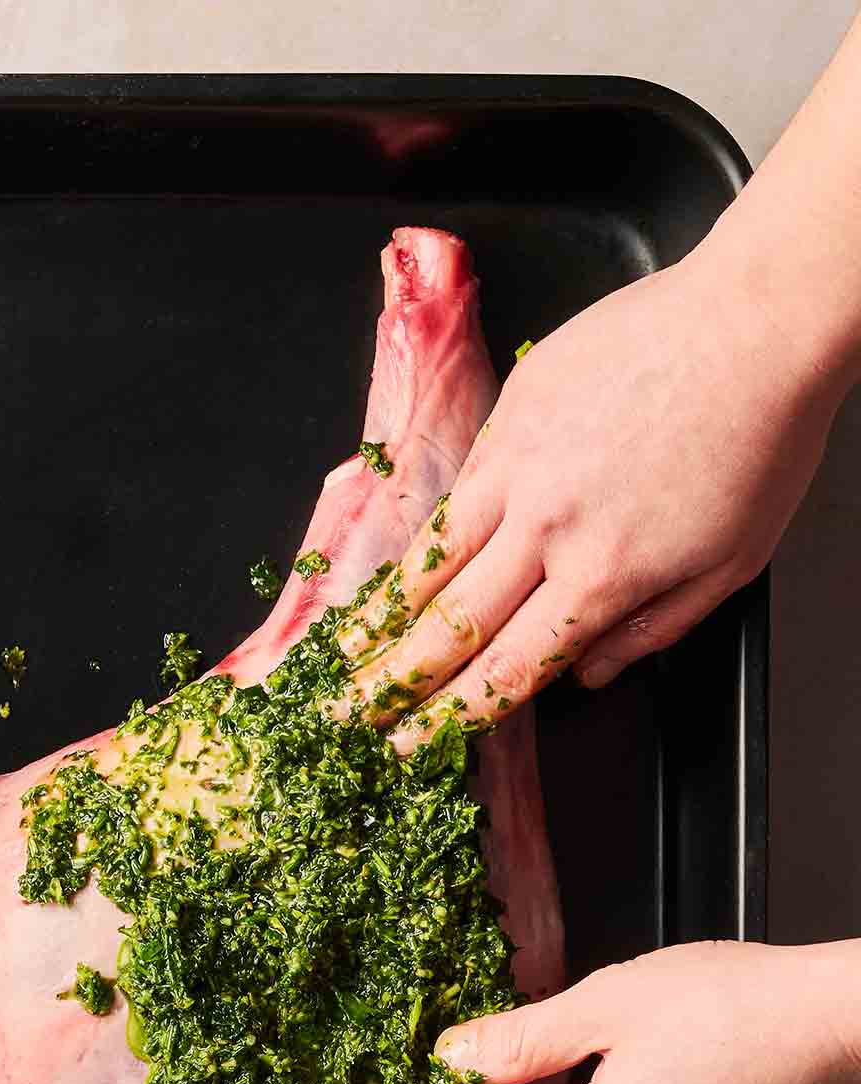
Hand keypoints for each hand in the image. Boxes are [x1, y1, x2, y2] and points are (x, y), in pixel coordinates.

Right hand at [335, 247, 841, 747]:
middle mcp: (545, 529)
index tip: (407, 744)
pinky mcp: (509, 412)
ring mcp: (518, 466)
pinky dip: (420, 535)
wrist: (753, 319)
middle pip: (449, 624)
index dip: (450, 716)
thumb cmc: (760, 439)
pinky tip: (396, 563)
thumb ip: (652, 629)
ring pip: (431, 556)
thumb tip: (589, 676)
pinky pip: (456, 488)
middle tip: (346, 712)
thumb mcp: (730, 563)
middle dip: (390, 679)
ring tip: (341, 646)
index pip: (506, 669)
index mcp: (601, 577)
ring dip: (380, 612)